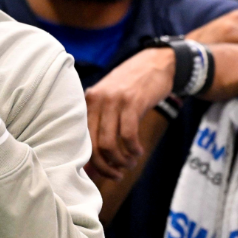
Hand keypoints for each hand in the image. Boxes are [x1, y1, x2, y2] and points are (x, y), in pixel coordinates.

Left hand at [85, 49, 175, 179]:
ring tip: (130, 164)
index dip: (89, 162)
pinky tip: (138, 152)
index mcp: (88, 101)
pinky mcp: (132, 102)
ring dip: (121, 161)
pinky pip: (128, 135)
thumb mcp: (112, 100)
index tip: (99, 175)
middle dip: (105, 167)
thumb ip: (102, 125)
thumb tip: (92, 164)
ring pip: (109, 143)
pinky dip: (133, 149)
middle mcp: (97, 100)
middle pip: (94, 145)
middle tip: (117, 174)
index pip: (81, 139)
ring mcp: (114, 101)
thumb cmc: (133, 86)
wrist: (157, 62)